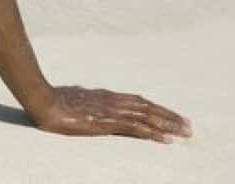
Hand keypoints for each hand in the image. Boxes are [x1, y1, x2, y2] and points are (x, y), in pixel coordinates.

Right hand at [30, 85, 192, 142]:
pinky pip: (136, 128)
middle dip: (170, 117)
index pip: (139, 101)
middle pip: (149, 107)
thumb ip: (84, 97)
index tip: (171, 115)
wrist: (45, 101)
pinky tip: (166, 139)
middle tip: (188, 126)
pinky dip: (153, 133)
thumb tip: (83, 95)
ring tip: (185, 133)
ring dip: (168, 125)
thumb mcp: (74, 96)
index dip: (157, 108)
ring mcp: (112, 111)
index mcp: (107, 96)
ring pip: (147, 116)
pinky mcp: (108, 122)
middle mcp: (114, 101)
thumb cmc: (55, 99)